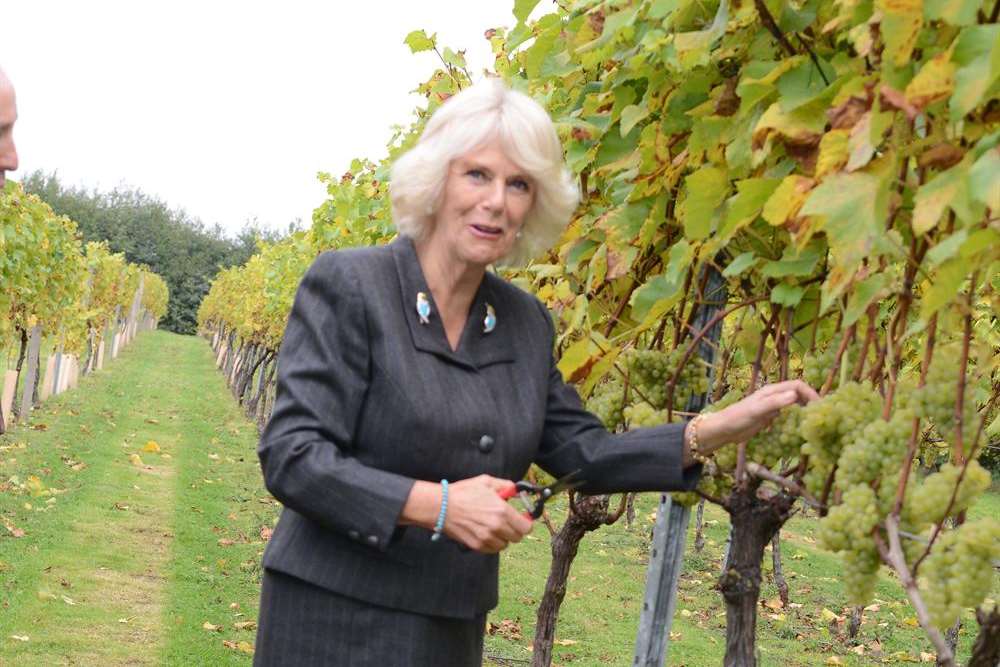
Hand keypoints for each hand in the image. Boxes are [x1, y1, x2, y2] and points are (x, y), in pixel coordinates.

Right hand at [444, 475, 533, 553]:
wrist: (441, 506)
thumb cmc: (462, 493)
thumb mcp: (486, 482)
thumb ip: (506, 486)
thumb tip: (516, 490)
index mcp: (502, 511)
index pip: (526, 527)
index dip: (526, 523)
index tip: (521, 519)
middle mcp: (497, 527)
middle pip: (517, 537)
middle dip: (514, 529)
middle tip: (506, 522)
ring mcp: (487, 538)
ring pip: (504, 545)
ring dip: (502, 537)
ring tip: (493, 527)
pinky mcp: (477, 546)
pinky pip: (492, 550)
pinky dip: (491, 543)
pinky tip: (485, 533)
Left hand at [697, 380, 819, 449]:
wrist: (723, 430)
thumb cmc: (738, 418)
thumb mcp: (757, 411)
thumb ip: (775, 403)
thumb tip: (795, 395)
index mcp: (772, 391)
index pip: (797, 385)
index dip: (811, 393)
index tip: (820, 407)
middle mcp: (773, 396)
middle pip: (798, 393)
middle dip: (810, 401)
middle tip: (820, 415)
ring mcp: (772, 406)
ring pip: (794, 403)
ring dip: (805, 409)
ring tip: (814, 421)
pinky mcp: (769, 417)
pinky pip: (787, 414)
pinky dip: (796, 418)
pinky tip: (800, 428)